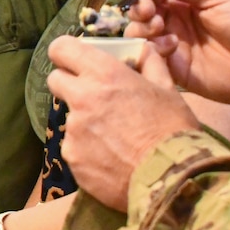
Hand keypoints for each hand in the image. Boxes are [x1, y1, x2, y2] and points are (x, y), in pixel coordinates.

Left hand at [46, 35, 199, 206]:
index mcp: (105, 75)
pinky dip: (87, 149)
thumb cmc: (173, 130)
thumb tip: (143, 49)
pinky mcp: (71, 157)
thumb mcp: (168, 90)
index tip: (75, 61)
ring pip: (68, 117)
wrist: (170, 180)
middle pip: (56, 80)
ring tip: (114, 137)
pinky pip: (74, 146)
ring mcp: (73, 129)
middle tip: (94, 97)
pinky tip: (110, 158)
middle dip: (70, 84)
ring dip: (84, 121)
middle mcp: (82, 98)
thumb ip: (150, 64)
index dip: (66, 53)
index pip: (61, 49)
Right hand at [122, 0, 229, 109]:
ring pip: (138, 33)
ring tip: (160, 28)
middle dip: (138, 7)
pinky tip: (171, 48)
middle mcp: (174, 20)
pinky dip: (151, 50)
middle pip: (139, 10)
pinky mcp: (172, 69)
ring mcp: (171, 45)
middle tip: (151, 11)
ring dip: (142, 27)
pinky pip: (148, 58)